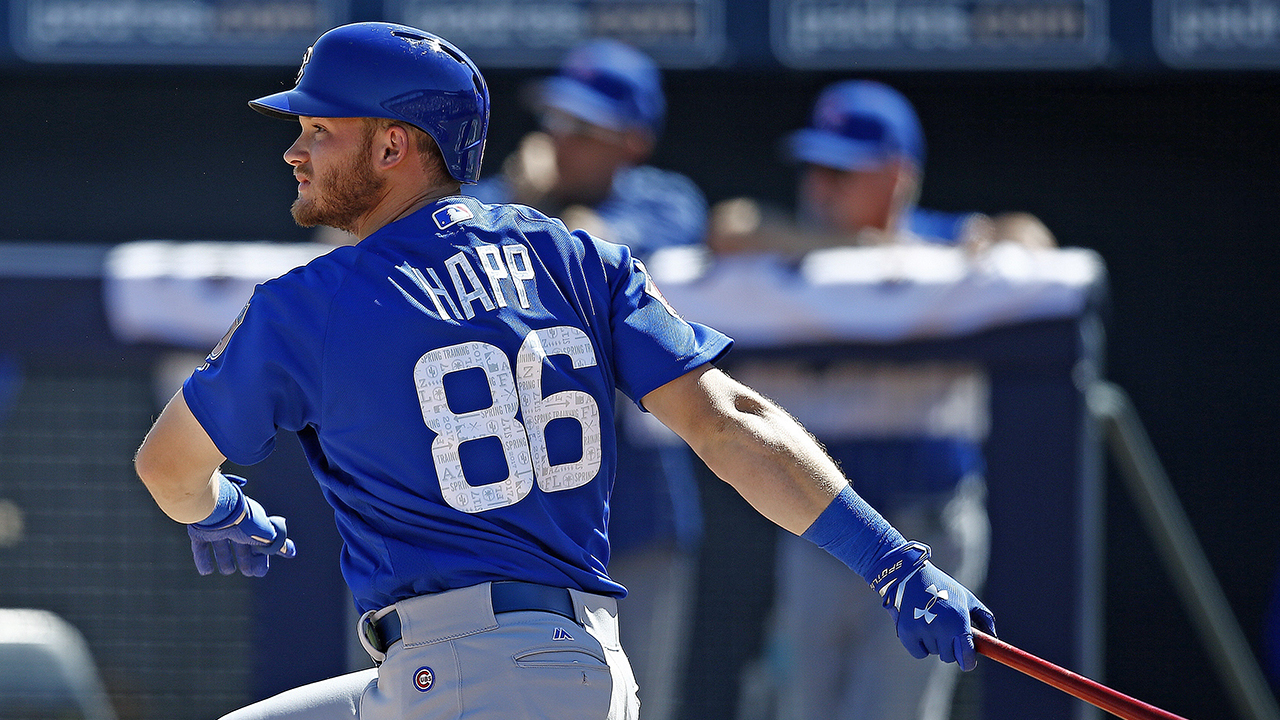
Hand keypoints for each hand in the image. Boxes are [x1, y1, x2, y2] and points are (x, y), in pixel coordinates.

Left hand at [187, 475, 295, 576]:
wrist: (217, 509)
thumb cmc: (245, 521)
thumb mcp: (265, 534)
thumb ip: (277, 544)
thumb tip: (291, 552)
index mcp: (251, 524)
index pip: (258, 543)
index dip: (260, 558)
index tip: (260, 572)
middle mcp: (234, 525)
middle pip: (241, 545)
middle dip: (246, 560)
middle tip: (248, 572)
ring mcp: (216, 528)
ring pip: (221, 546)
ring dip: (225, 560)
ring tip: (228, 570)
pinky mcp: (200, 531)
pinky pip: (201, 547)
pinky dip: (203, 559)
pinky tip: (206, 572)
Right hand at [867, 542, 995, 670]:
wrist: (909, 575)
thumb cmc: (942, 587)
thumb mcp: (966, 598)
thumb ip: (984, 618)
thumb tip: (993, 637)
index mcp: (958, 619)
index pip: (966, 655)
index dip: (968, 661)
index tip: (968, 661)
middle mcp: (941, 627)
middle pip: (949, 657)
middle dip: (950, 648)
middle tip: (945, 632)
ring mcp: (922, 631)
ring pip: (934, 652)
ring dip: (934, 643)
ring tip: (929, 621)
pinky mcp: (906, 633)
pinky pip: (919, 652)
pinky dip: (919, 645)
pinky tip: (919, 628)